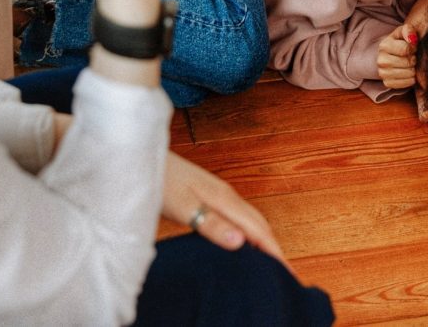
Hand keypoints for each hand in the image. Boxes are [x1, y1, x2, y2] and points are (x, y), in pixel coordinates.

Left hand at [162, 152, 288, 267]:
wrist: (141, 155)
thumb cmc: (159, 180)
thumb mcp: (183, 207)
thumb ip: (212, 224)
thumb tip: (241, 242)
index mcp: (224, 199)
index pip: (258, 229)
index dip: (274, 251)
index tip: (287, 272)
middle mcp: (226, 194)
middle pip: (259, 223)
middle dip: (273, 246)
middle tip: (283, 272)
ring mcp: (218, 192)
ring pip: (249, 218)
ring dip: (261, 238)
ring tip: (266, 260)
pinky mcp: (208, 193)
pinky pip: (237, 215)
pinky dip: (247, 230)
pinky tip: (239, 239)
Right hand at [376, 25, 416, 88]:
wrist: (389, 54)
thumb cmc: (399, 42)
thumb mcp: (402, 32)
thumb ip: (408, 30)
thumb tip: (412, 38)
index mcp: (384, 46)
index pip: (405, 49)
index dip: (414, 48)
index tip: (413, 47)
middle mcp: (381, 60)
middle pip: (408, 63)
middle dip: (414, 59)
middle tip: (412, 56)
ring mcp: (382, 73)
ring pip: (408, 74)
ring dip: (413, 69)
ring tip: (410, 64)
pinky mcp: (387, 83)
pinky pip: (406, 83)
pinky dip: (411, 79)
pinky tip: (408, 72)